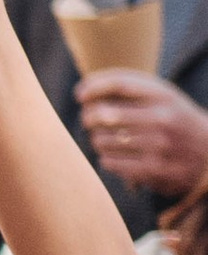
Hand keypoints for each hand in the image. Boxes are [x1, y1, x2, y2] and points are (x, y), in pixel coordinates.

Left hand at [74, 67, 207, 195]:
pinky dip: (106, 158)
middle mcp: (162, 119)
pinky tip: (115, 155)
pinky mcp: (153, 170)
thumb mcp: (163, 98)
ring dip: (96, 139)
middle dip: (88, 116)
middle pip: (103, 114)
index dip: (93, 87)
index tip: (79, 94)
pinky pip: (109, 162)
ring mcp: (158, 146)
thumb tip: (83, 91)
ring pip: (101, 140)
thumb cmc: (175, 121)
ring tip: (105, 138)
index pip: (120, 84)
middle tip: (89, 119)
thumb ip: (130, 90)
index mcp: (164, 96)